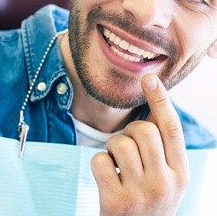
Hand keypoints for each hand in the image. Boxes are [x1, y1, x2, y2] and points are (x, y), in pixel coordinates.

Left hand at [91, 73, 189, 215]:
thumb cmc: (148, 198)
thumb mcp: (166, 176)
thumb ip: (163, 146)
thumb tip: (154, 102)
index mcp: (181, 174)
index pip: (172, 129)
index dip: (161, 100)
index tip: (149, 78)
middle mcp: (164, 184)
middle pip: (143, 130)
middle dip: (130, 131)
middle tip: (128, 147)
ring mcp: (140, 195)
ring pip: (119, 142)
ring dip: (113, 148)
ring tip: (118, 165)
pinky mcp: (115, 203)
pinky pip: (99, 160)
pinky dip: (99, 163)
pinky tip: (107, 177)